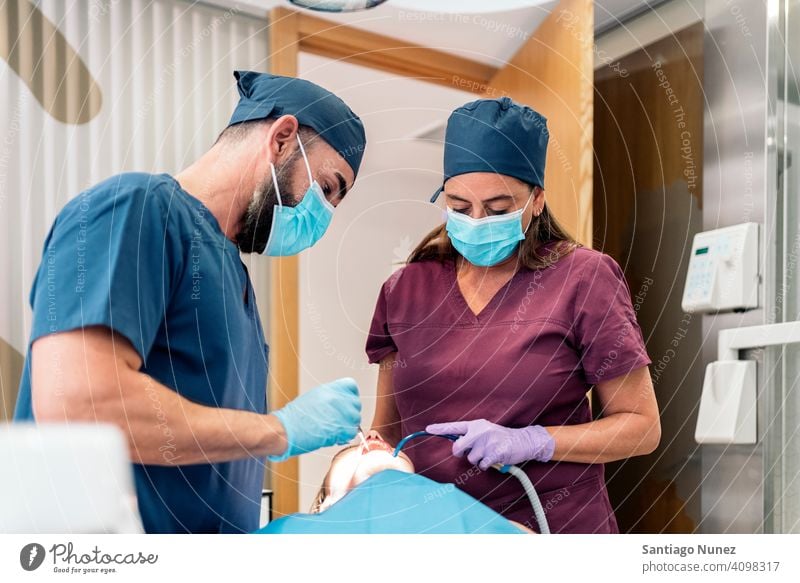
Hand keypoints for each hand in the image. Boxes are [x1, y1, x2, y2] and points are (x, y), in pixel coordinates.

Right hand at [269, 377, 361, 461]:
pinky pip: (352, 433)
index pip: (351, 386)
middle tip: (339, 420)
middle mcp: (338, 398)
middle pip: (356, 404)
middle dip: (349, 414)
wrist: (286, 429)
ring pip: (355, 419)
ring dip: (347, 426)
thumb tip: (340, 405)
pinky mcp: (342, 428)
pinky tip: (333, 437)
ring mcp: (341, 413)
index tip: (346, 404)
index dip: (350, 396)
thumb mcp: (314, 397)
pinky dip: (344, 437)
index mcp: (330, 388)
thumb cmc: (294, 417)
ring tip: (334, 429)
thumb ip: (330, 398)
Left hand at [426, 419, 554, 470]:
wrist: (522, 440)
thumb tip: (455, 445)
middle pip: (457, 448)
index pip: (454, 427)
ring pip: (471, 459)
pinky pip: (482, 465)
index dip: (440, 428)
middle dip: (461, 454)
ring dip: (478, 460)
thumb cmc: (500, 437)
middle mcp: (480, 431)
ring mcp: (487, 442)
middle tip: (470, 452)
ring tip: (488, 453)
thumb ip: (470, 436)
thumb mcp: (485, 431)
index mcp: (475, 425)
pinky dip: (486, 465)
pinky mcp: (495, 452)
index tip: (428, 428)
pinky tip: (494, 458)